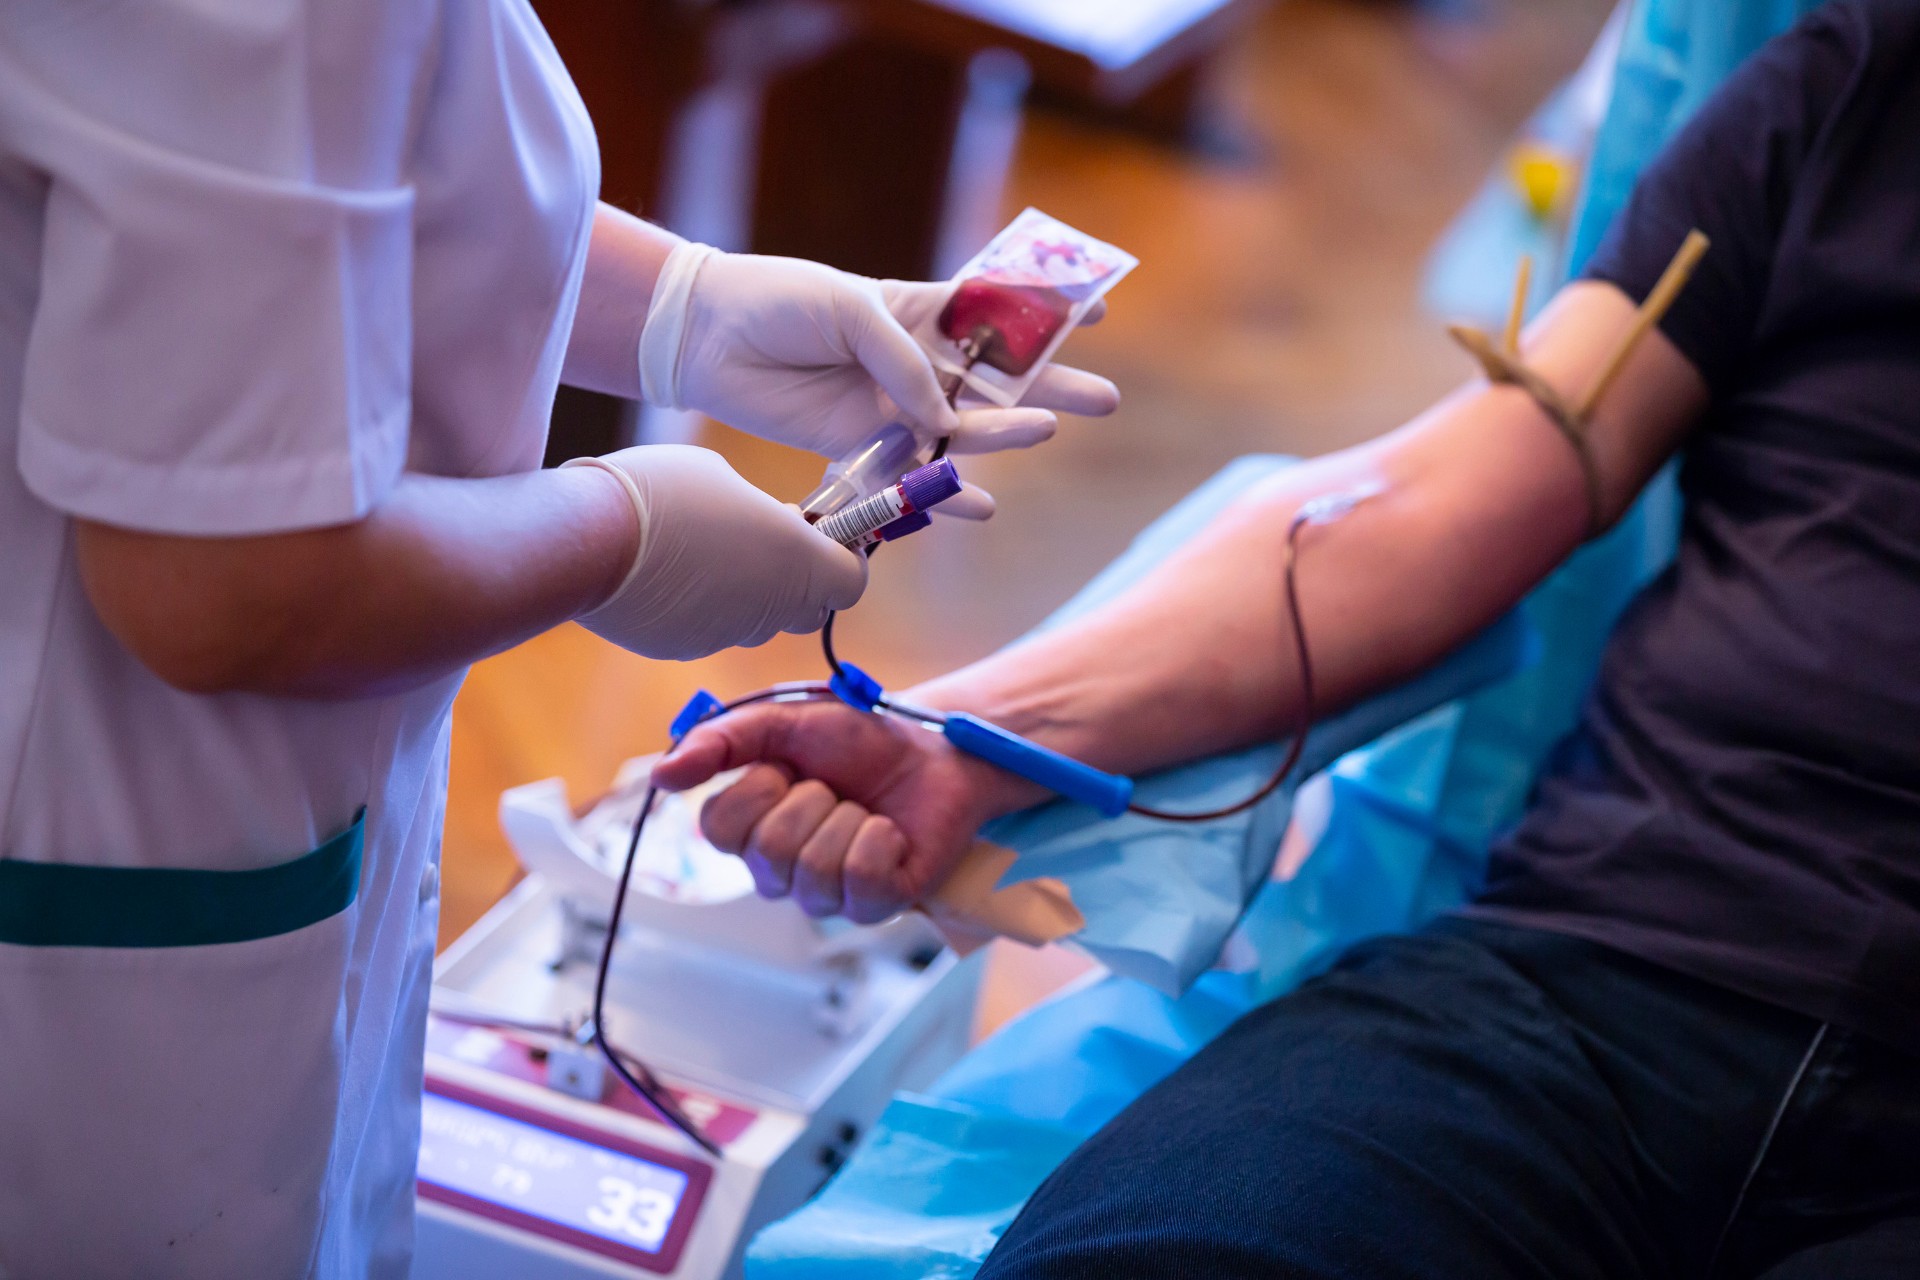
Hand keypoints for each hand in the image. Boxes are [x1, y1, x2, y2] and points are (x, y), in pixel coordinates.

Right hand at [565, 446, 865, 659]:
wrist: (585, 540)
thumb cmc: (662, 493)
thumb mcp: (722, 476)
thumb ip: (756, 509)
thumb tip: (754, 523)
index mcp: (797, 563)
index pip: (850, 580)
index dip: (841, 556)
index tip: (818, 532)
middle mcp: (770, 609)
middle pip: (808, 607)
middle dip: (796, 578)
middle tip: (763, 536)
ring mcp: (726, 635)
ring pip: (755, 619)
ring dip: (745, 590)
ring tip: (701, 548)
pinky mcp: (683, 648)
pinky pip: (708, 628)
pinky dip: (699, 606)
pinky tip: (664, 571)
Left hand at [640, 244, 1119, 457]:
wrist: (708, 338)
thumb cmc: (778, 301)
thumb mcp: (850, 309)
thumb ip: (902, 361)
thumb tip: (945, 417)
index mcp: (919, 310)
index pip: (995, 311)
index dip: (1045, 313)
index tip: (1100, 311)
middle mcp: (915, 362)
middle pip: (998, 378)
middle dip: (1052, 384)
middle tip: (1105, 400)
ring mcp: (892, 407)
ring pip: (964, 427)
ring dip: (1007, 433)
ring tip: (1047, 432)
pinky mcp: (862, 447)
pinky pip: (914, 474)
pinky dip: (945, 494)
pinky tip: (982, 507)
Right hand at [651, 699, 1011, 922]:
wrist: (934, 748)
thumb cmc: (859, 740)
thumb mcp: (783, 722)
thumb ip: (720, 741)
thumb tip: (661, 776)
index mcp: (749, 831)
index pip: (717, 828)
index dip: (758, 787)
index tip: (788, 767)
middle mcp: (780, 873)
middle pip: (769, 850)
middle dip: (813, 799)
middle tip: (836, 787)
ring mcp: (826, 896)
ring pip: (814, 869)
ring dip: (850, 818)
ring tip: (865, 809)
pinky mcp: (874, 906)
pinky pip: (861, 879)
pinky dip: (880, 840)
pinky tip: (890, 831)